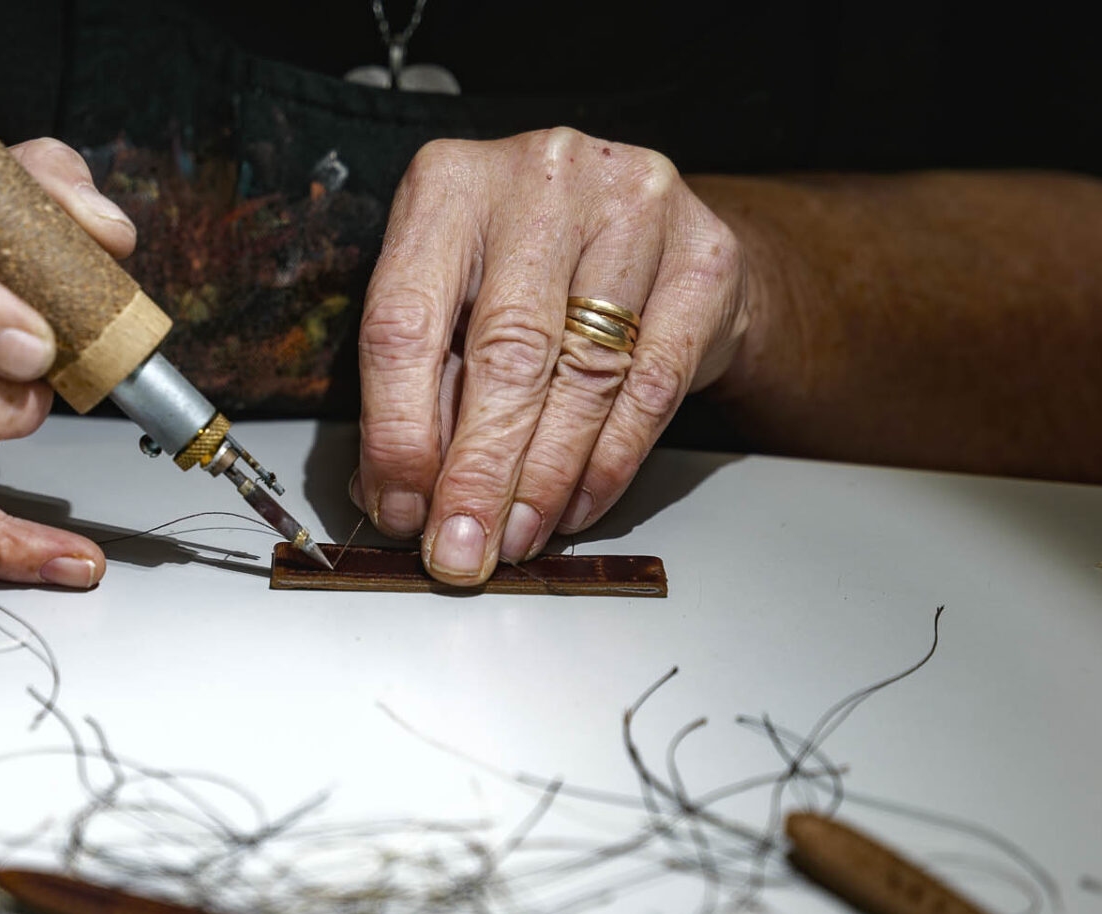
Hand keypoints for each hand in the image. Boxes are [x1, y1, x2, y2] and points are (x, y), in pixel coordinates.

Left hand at [354, 129, 750, 583]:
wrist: (657, 237)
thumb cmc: (532, 277)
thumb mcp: (454, 309)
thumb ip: (422, 393)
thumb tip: (397, 499)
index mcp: (449, 184)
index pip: (403, 321)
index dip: (397, 432)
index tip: (401, 508)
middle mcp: (541, 177)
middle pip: (504, 352)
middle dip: (478, 473)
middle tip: (464, 547)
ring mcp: (633, 207)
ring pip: (583, 376)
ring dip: (544, 480)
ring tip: (517, 537)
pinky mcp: (704, 257)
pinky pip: (650, 385)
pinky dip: (608, 463)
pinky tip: (576, 506)